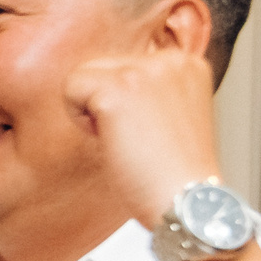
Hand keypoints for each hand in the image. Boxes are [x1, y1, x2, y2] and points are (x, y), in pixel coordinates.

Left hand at [62, 45, 222, 224]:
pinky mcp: (118, 89)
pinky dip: (80, 120)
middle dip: (105, 104)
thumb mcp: (170, 115)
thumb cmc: (174, 172)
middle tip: (136, 139)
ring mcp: (144, 70)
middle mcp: (169, 59)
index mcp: (186, 64)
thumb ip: (147, 91)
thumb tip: (104, 84)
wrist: (189, 200)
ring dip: (92, 111)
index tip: (149, 132)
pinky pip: (71, 89)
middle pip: (101, 65)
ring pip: (83, 74)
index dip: (123, 103)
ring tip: (126, 139)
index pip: (125, 64)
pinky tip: (113, 140)